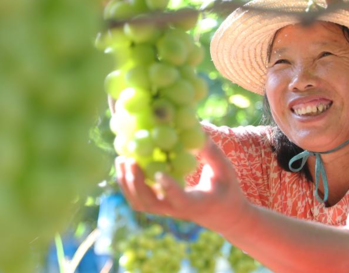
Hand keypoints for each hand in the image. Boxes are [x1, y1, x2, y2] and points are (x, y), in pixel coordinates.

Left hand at [115, 140, 251, 235]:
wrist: (225, 216)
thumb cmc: (227, 191)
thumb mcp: (226, 171)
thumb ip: (212, 153)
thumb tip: (198, 131)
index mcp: (195, 203)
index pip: (179, 200)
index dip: (169, 188)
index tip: (159, 173)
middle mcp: (177, 210)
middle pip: (149, 204)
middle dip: (136, 183)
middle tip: (130, 159)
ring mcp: (166, 209)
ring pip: (140, 203)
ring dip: (127, 184)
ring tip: (121, 160)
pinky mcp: (160, 205)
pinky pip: (138, 199)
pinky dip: (128, 183)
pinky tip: (125, 164)